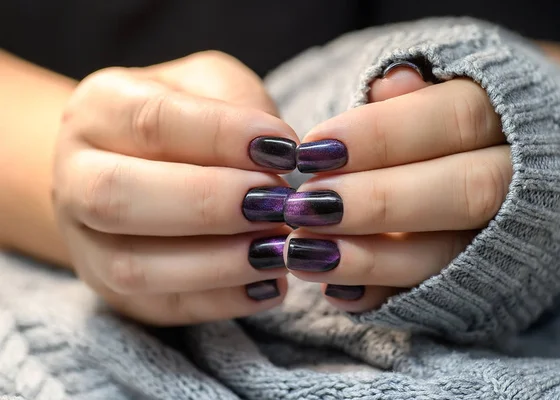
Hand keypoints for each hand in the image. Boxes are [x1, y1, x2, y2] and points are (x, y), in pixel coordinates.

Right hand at [52, 51, 298, 324]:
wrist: (132, 164)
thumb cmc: (186, 119)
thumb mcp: (211, 84)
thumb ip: (241, 106)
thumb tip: (281, 156)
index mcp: (98, 110)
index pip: (152, 121)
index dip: (222, 136)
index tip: (286, 149)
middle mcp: (75, 177)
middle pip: (119, 198)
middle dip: (210, 205)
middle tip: (279, 204)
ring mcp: (87, 243)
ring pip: (134, 267)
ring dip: (219, 263)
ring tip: (281, 248)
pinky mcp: (114, 290)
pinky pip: (162, 307)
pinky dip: (222, 300)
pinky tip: (270, 282)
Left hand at [284, 62, 510, 312]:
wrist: (497, 170)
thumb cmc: (443, 127)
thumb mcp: (435, 95)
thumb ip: (413, 94)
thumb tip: (392, 81)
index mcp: (507, 119)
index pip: (457, 118)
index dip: (381, 135)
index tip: (311, 149)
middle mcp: (517, 180)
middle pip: (464, 192)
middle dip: (377, 202)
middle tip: (303, 207)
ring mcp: (500, 238)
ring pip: (448, 254)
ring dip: (370, 259)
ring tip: (301, 253)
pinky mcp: (477, 281)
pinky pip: (434, 296)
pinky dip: (382, 295)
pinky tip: (335, 291)